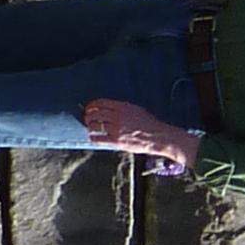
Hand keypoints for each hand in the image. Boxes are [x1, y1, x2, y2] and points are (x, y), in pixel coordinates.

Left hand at [81, 100, 196, 166]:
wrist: (156, 136)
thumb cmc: (149, 123)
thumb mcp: (136, 109)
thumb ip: (122, 108)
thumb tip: (108, 109)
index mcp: (123, 107)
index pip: (101, 103)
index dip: (92, 105)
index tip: (89, 107)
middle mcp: (117, 116)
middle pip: (95, 114)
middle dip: (88, 115)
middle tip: (87, 118)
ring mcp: (115, 129)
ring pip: (94, 126)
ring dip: (89, 126)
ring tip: (90, 127)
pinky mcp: (115, 141)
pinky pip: (98, 138)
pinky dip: (93, 137)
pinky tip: (93, 137)